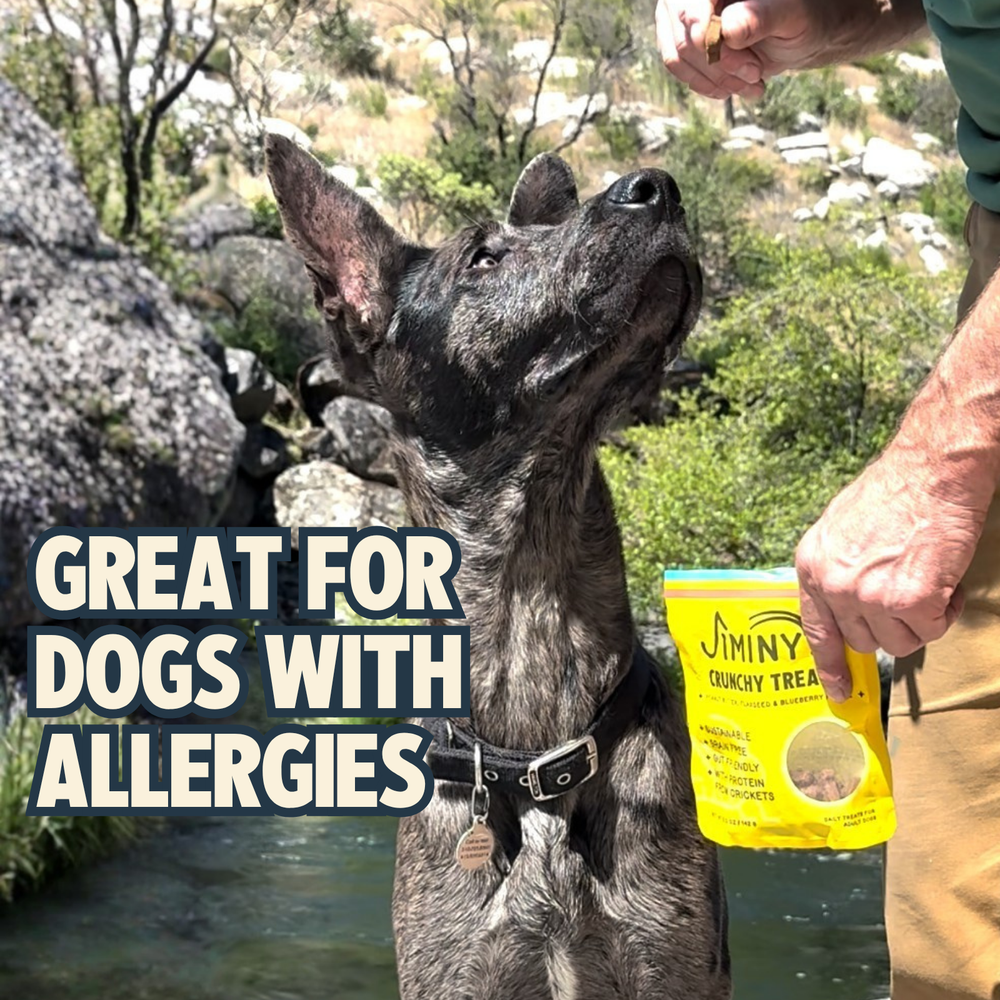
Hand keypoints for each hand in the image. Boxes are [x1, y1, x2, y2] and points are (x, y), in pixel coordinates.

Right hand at [655, 0, 825, 99]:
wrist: (797, 36)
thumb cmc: (802, 18)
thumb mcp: (791, 16)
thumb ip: (759, 18)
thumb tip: (726, 30)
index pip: (690, 4)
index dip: (703, 30)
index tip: (733, 58)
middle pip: (684, 33)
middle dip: (719, 63)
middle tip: (756, 73)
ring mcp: (683, 11)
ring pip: (677, 54)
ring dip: (714, 78)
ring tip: (751, 81)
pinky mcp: (680, 37)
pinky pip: (676, 66)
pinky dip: (706, 83)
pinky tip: (733, 87)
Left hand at [795, 448, 983, 701]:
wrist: (930, 470)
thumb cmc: (894, 492)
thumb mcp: (841, 530)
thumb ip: (839, 569)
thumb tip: (848, 604)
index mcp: (812, 566)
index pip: (814, 629)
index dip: (828, 663)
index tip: (838, 690)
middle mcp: (833, 585)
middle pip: (863, 640)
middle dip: (890, 626)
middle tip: (910, 596)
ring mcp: (868, 596)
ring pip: (900, 642)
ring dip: (920, 620)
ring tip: (928, 579)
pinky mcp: (907, 600)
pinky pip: (931, 630)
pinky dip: (946, 610)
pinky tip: (945, 579)